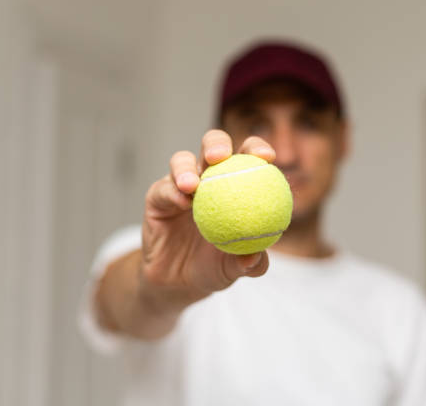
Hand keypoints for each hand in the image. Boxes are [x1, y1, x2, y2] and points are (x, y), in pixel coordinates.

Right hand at [140, 129, 276, 305]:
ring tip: (192, 184)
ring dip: (186, 168)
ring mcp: (180, 185)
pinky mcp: (157, 196)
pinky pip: (163, 189)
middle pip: (212, 146)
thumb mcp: (235, 269)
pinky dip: (172, 192)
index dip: (257, 149)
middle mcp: (207, 177)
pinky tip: (181, 202)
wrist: (178, 282)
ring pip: (181, 161)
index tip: (268, 158)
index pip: (248, 157)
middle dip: (218, 144)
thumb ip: (250, 263)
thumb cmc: (213, 267)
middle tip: (221, 156)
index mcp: (235, 184)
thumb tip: (257, 257)